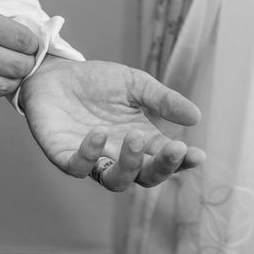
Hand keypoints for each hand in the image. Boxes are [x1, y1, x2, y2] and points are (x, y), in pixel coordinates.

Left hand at [19, 56, 205, 190]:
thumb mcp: (134, 83)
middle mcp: (118, 155)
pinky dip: (89, 155)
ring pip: (116, 181)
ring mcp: (92, 158)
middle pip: (145, 177)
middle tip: (174, 149)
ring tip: (136, 137)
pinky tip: (98, 132)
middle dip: (162, 167)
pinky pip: (79, 167)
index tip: (198, 154)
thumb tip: (196, 116)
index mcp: (140, 140)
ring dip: (130, 165)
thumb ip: (162, 99)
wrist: (55, 72)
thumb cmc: (96, 81)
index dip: (183, 161)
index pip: (166, 159)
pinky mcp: (64, 156)